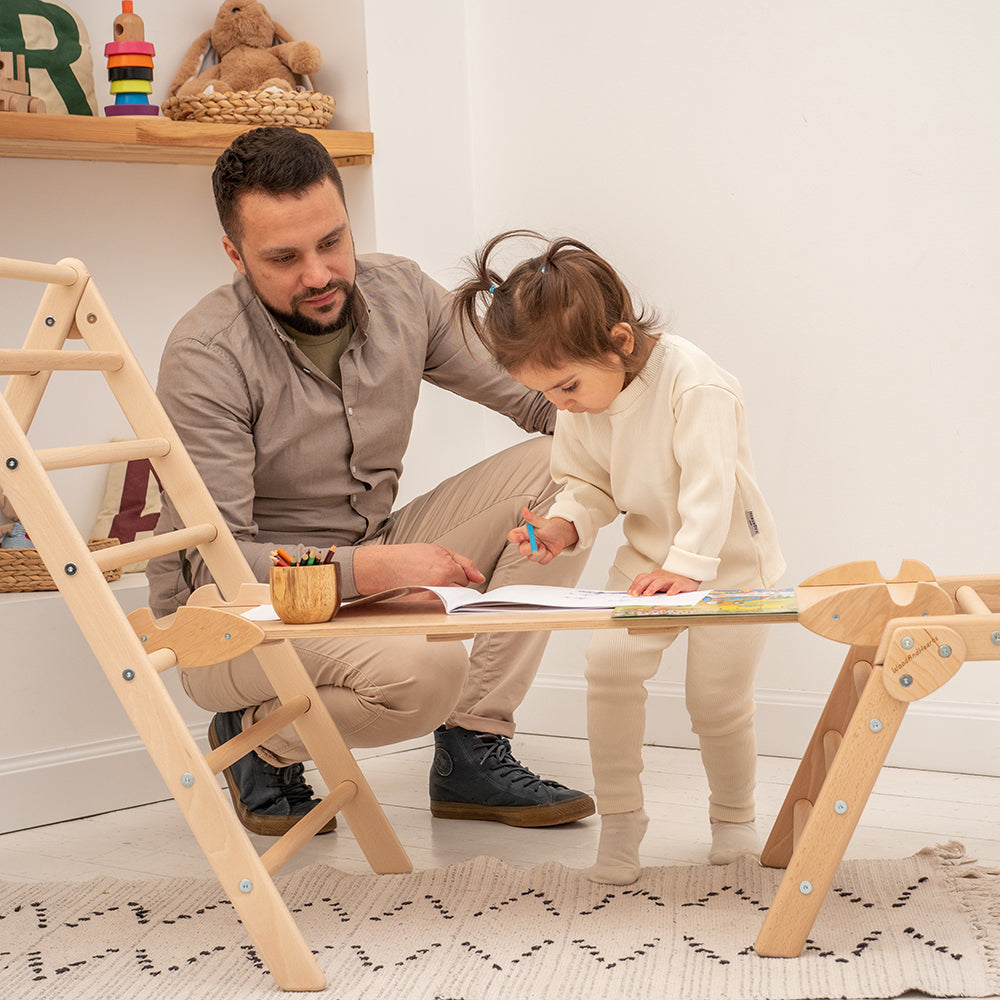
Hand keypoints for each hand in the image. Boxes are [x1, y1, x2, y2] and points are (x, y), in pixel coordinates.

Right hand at [353, 543, 484, 594]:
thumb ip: (464, 562)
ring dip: (446, 593)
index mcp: (447, 568)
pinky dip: (436, 600)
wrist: (385, 567)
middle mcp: (442, 585)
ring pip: (452, 599)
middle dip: (453, 583)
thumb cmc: (409, 556)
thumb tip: (480, 578)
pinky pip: (440, 607)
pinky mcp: (424, 607)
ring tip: (428, 582)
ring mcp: (433, 597)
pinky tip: (423, 591)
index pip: (466, 577)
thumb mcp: (440, 550)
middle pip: (461, 590)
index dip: (457, 572)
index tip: (444, 569)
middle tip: (435, 575)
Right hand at [507, 507, 578, 564]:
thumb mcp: (542, 522)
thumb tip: (524, 510)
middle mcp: (528, 543)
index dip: (514, 538)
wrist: (562, 534)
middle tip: (536, 544)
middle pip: (521, 550)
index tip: (521, 537)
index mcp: (524, 533)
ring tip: (545, 546)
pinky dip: (547, 556)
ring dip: (540, 553)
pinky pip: (542, 561)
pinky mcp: (542, 557)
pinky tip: (549, 550)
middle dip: (529, 549)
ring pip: (532, 557)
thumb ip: (532, 518)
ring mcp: (534, 551)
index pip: (512, 536)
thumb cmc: (550, 527)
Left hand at [627, 570, 700, 596]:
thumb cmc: (673, 583)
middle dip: (639, 586)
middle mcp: (661, 577)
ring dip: (652, 587)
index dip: (635, 584)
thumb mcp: (660, 585)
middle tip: (634, 594)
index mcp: (655, 577)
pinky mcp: (682, 582)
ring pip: (660, 581)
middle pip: (648, 579)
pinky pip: (677, 585)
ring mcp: (671, 579)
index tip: (629, 593)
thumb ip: (651, 589)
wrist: (691, 574)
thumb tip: (637, 598)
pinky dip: (673, 589)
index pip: (642, 577)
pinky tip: (670, 594)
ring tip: (647, 594)